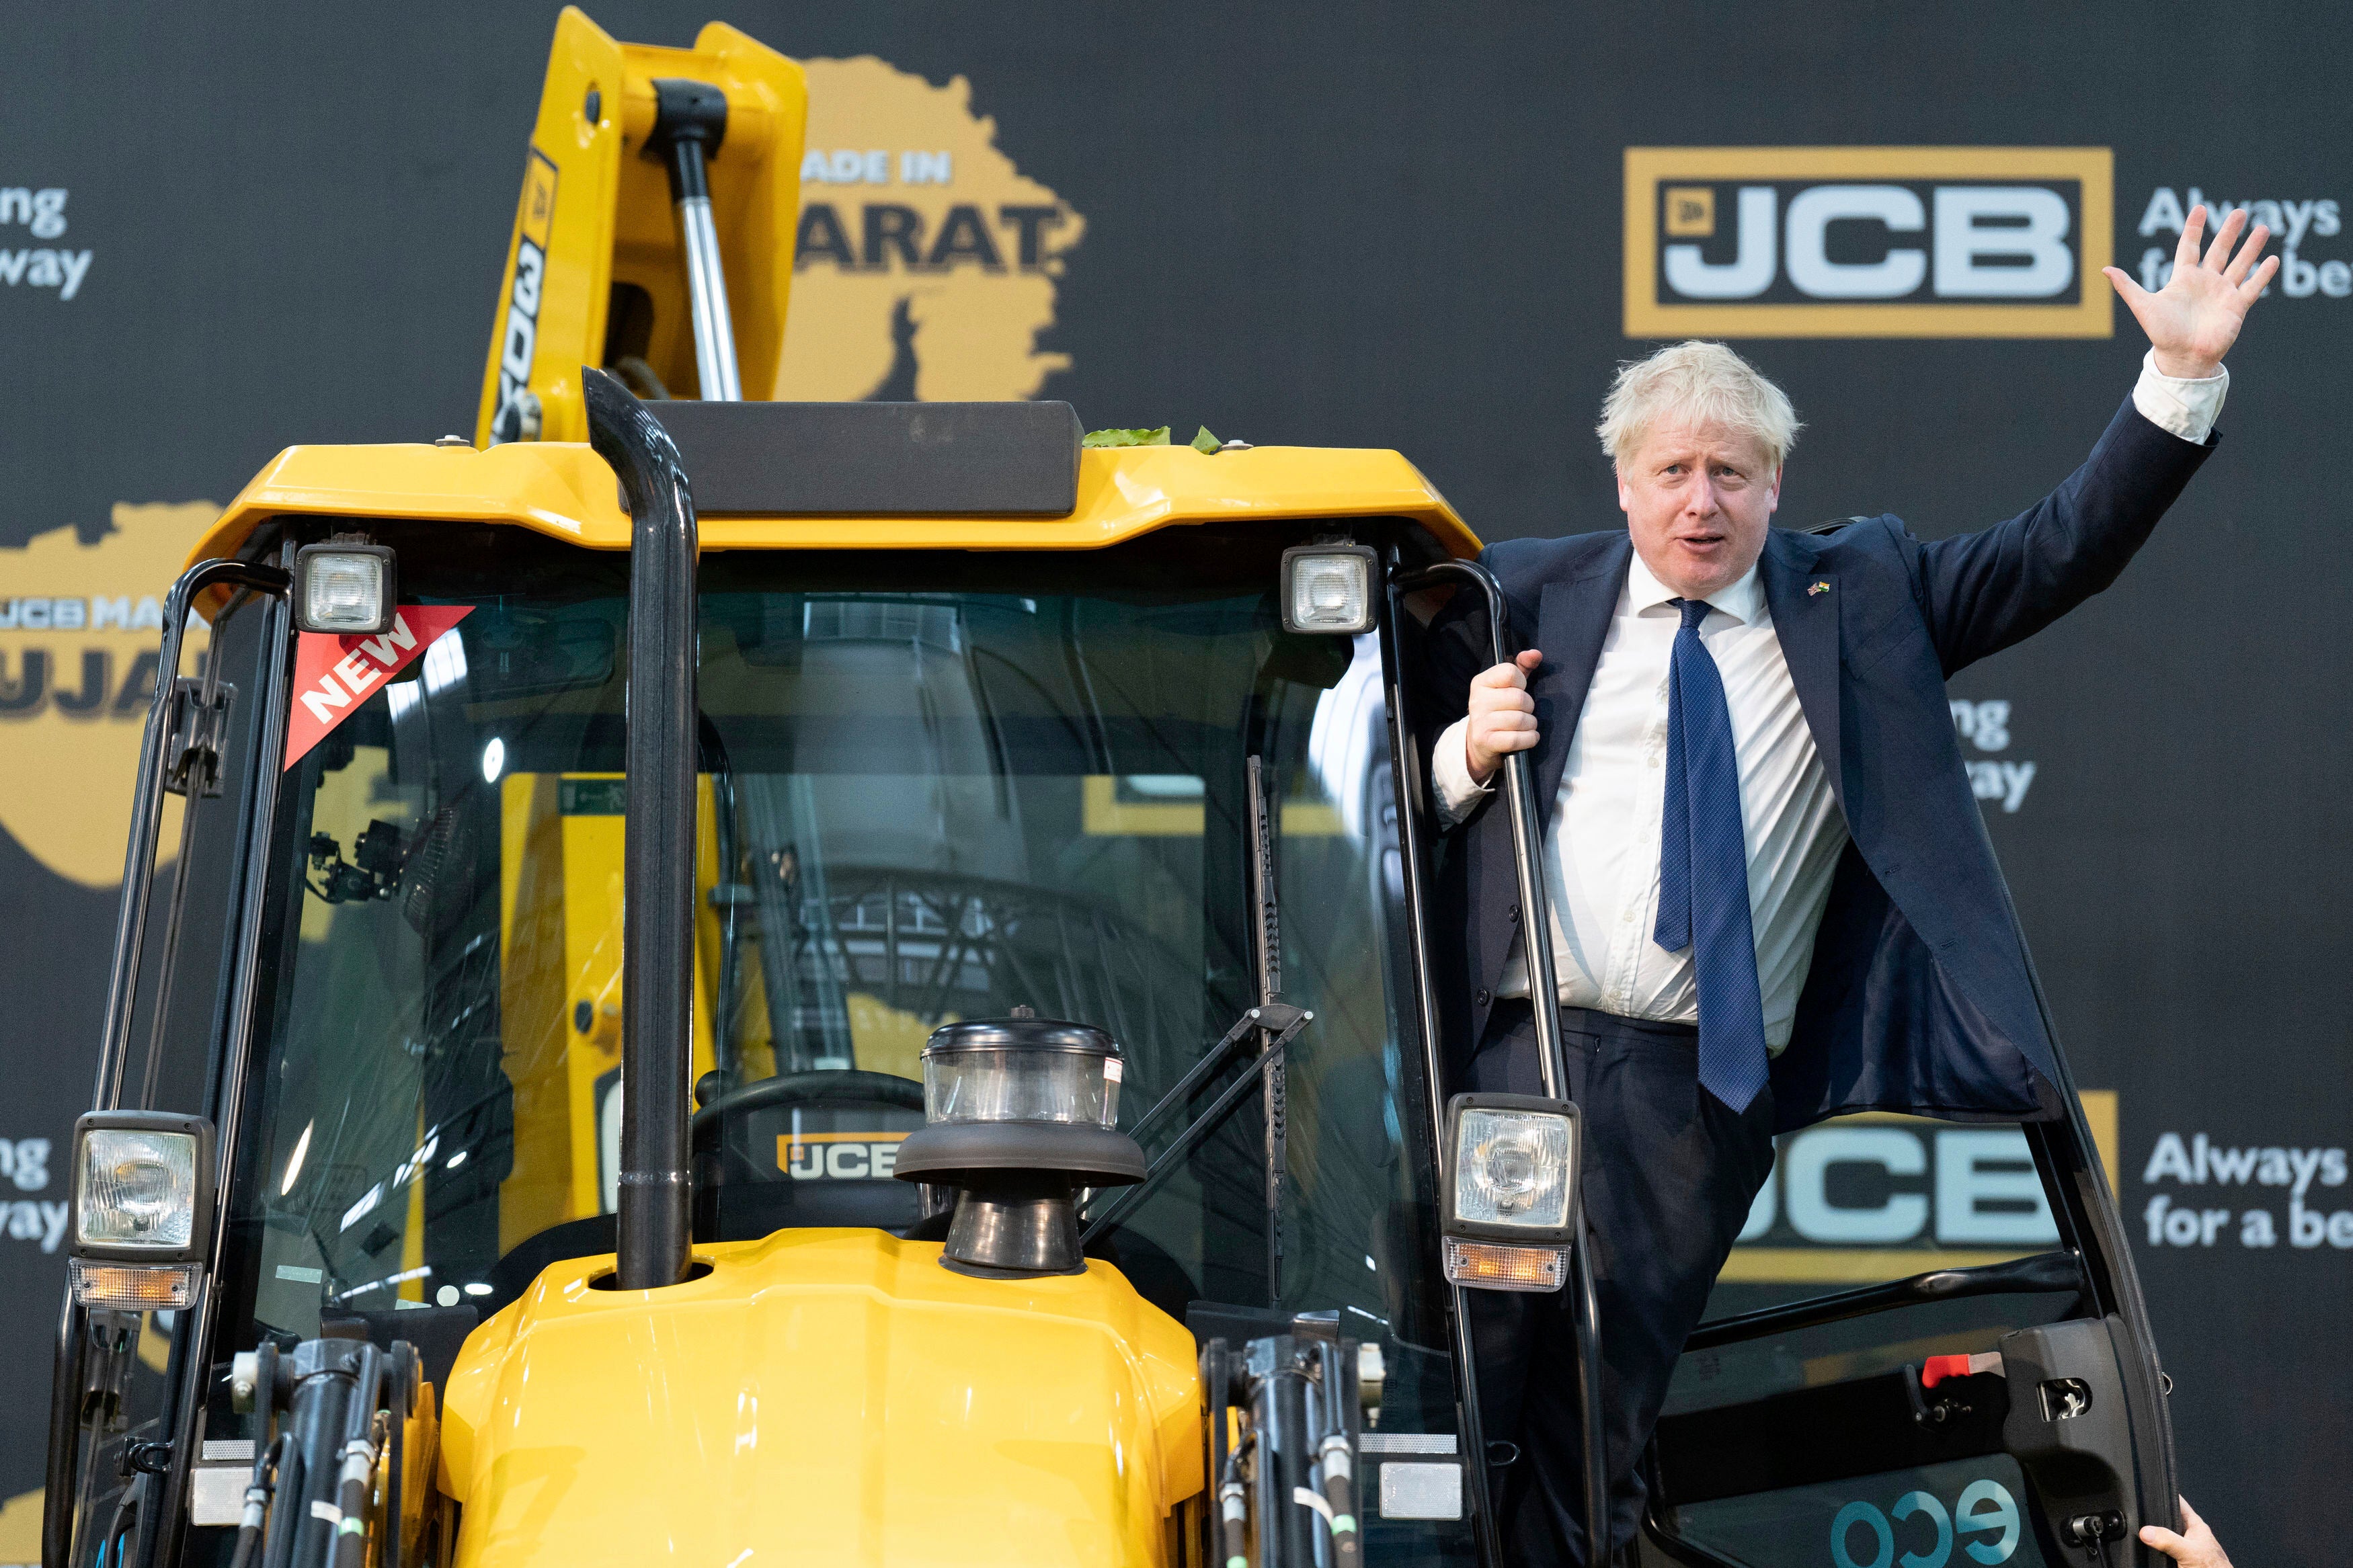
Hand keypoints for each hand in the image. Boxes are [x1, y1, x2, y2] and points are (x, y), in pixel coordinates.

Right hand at [1465, 650, 1543, 783]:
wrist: (1480, 743)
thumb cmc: (1498, 711)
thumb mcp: (1507, 686)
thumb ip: (1522, 667)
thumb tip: (1536, 654)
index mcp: (1481, 682)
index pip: (1510, 673)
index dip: (1521, 683)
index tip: (1518, 690)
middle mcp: (1477, 700)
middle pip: (1519, 698)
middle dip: (1529, 707)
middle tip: (1523, 712)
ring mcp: (1480, 721)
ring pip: (1521, 720)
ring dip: (1530, 725)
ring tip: (1524, 726)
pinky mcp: (1485, 741)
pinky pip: (1517, 739)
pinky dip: (1529, 739)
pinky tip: (1528, 737)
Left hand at [2103, 204, 2277, 378]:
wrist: (2181, 358)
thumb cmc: (2161, 333)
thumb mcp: (2143, 306)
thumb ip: (2127, 286)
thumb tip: (2105, 269)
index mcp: (2184, 279)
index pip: (2190, 247)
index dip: (2194, 229)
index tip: (2200, 209)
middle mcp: (2205, 283)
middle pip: (2220, 251)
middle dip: (2230, 232)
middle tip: (2240, 212)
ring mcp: (2222, 293)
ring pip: (2240, 264)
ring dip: (2251, 247)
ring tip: (2262, 228)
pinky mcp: (2236, 307)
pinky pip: (2252, 287)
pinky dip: (2263, 274)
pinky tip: (2272, 259)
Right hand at [2140, 1497, 2232, 1567]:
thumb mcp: (2189, 1551)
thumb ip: (2168, 1540)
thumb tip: (2146, 1531)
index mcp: (2196, 1526)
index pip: (2178, 1503)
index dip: (2164, 1495)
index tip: (2149, 1490)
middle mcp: (2189, 1535)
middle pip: (2167, 1520)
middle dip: (2154, 1519)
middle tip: (2140, 1517)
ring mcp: (2184, 1548)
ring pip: (2163, 1536)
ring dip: (2154, 1537)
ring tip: (2145, 1535)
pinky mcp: (2179, 1559)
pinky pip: (2162, 1550)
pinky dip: (2155, 1550)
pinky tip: (2150, 1549)